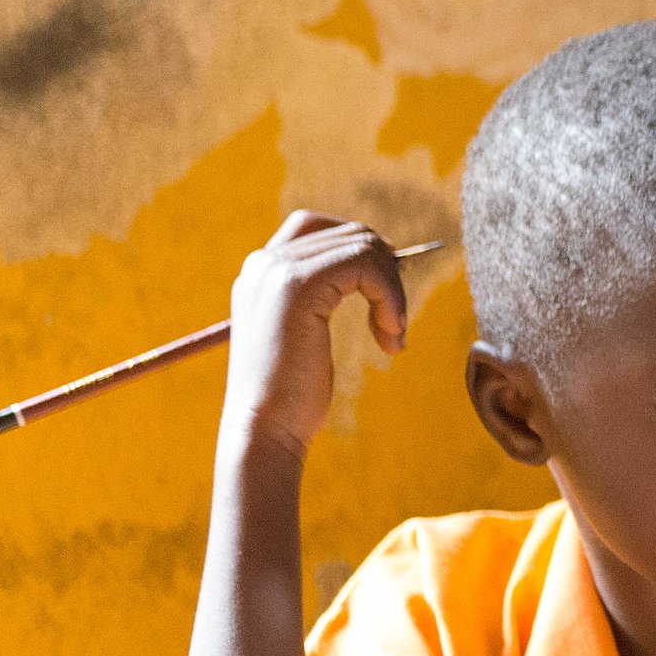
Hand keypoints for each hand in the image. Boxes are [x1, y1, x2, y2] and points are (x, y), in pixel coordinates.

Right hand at [221, 212, 410, 459]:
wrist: (264, 429)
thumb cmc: (292, 393)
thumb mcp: (306, 331)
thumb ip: (324, 292)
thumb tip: (387, 255)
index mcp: (261, 271)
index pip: (322, 227)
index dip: (365, 254)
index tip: (383, 297)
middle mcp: (263, 263)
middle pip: (350, 232)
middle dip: (386, 271)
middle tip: (393, 320)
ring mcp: (277, 271)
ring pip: (364, 245)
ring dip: (393, 290)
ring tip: (392, 335)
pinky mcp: (297, 286)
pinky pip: (366, 264)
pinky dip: (392, 297)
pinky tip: (391, 338)